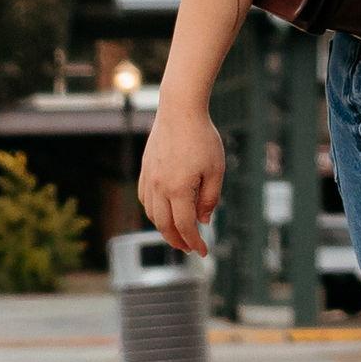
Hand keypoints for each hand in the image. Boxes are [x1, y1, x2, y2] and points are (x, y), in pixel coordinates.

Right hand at [139, 104, 225, 255]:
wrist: (180, 110)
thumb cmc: (202, 137)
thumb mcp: (216, 168)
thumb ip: (210, 197)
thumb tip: (203, 221)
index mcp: (179, 189)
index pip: (185, 226)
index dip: (194, 242)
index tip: (203, 252)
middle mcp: (159, 188)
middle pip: (165, 225)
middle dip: (178, 240)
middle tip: (189, 248)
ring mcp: (149, 179)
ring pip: (152, 215)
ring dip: (164, 228)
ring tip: (178, 233)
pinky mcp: (144, 170)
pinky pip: (145, 200)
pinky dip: (153, 212)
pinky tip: (163, 212)